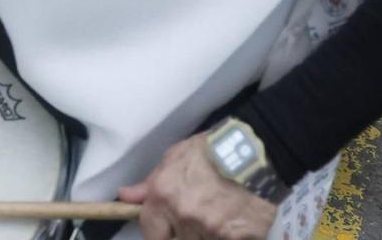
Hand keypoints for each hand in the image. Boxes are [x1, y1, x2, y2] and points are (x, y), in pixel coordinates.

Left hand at [118, 134, 278, 239]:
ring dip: (206, 232)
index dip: (158, 232)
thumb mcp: (175, 157)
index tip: (165, 230)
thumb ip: (150, 182)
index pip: (150, 232)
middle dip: (184, 231)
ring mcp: (210, 230)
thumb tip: (125, 196)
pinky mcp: (234, 238)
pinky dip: (227, 235)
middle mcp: (183, 216)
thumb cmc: (212, 149)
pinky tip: (234, 220)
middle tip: (198, 213)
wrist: (256, 152)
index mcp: (164, 196)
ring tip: (218, 212)